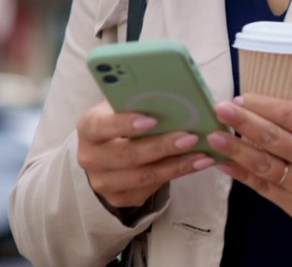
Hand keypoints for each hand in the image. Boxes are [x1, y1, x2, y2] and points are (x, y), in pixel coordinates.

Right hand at [76, 100, 215, 209]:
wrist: (110, 149)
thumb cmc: (124, 118)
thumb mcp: (126, 105)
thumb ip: (142, 100)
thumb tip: (178, 94)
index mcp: (89, 127)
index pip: (102, 126)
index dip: (125, 124)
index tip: (152, 120)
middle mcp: (90, 157)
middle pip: (127, 155)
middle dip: (162, 147)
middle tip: (191, 138)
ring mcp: (102, 181)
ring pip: (142, 176)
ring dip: (176, 166)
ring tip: (202, 156)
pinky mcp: (118, 197)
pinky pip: (150, 189)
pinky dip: (176, 175)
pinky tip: (196, 164)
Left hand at [208, 94, 291, 232]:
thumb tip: (271, 106)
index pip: (290, 114)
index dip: (263, 105)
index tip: (241, 97)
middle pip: (272, 137)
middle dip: (242, 122)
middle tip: (219, 109)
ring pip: (263, 164)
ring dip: (235, 150)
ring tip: (214, 138)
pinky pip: (263, 188)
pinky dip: (242, 175)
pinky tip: (225, 165)